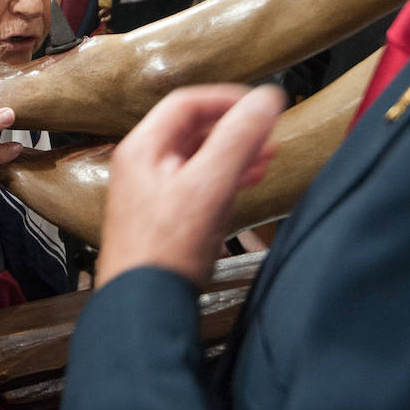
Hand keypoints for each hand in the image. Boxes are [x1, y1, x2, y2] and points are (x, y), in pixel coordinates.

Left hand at [96, 84, 283, 290]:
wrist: (143, 309)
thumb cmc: (165, 252)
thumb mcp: (210, 187)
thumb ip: (238, 139)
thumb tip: (265, 100)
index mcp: (143, 147)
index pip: (187, 102)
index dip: (227, 99)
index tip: (259, 106)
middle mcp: (142, 164)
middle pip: (193, 128)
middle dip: (234, 128)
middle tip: (268, 133)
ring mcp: (149, 191)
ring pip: (197, 156)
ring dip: (232, 153)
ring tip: (266, 158)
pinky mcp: (161, 216)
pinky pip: (196, 183)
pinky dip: (223, 177)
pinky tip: (244, 185)